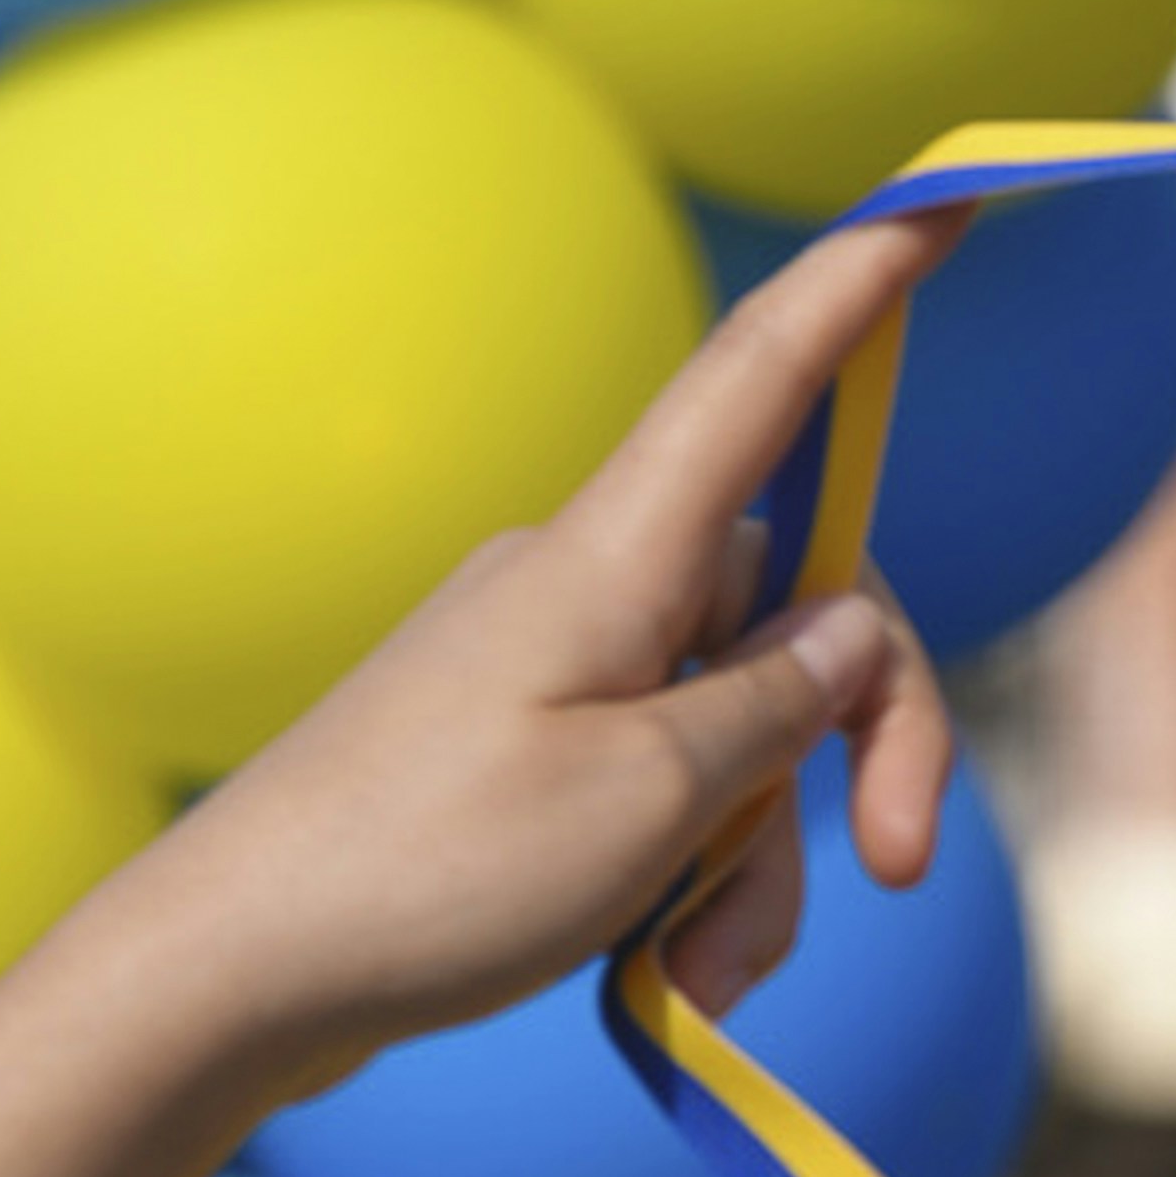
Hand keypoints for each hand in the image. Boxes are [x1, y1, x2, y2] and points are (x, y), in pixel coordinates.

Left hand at [122, 217, 957, 1096]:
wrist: (234, 971)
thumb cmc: (428, 873)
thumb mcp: (650, 799)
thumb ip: (774, 704)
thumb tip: (846, 634)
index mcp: (617, 558)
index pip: (761, 380)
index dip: (857, 290)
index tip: (941, 199)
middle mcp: (592, 584)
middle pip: (800, 617)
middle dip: (858, 755)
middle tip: (893, 875)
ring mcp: (557, 666)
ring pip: (740, 731)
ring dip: (756, 862)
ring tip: (702, 977)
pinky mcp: (527, 748)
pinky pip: (665, 788)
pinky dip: (687, 881)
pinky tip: (659, 977)